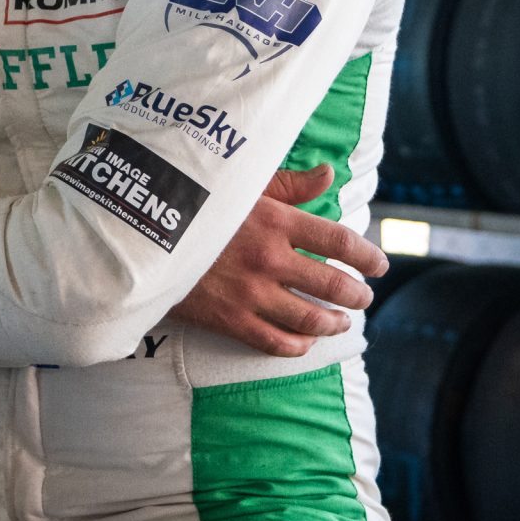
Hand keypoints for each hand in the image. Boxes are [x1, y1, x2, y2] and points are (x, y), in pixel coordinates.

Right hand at [166, 164, 391, 356]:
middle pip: (333, 284)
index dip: (367, 256)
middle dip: (357, 294)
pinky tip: (305, 342)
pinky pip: (275, 342)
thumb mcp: (240, 185)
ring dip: (334, 322)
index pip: (339, 241)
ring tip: (341, 322)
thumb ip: (288, 184)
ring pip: (310, 318)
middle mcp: (270, 259)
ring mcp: (250, 293)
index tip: (380, 264)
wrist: (139, 236)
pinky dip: (298, 345)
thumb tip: (328, 174)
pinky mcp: (229, 319)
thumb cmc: (191, 204)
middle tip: (363, 297)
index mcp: (276, 221)